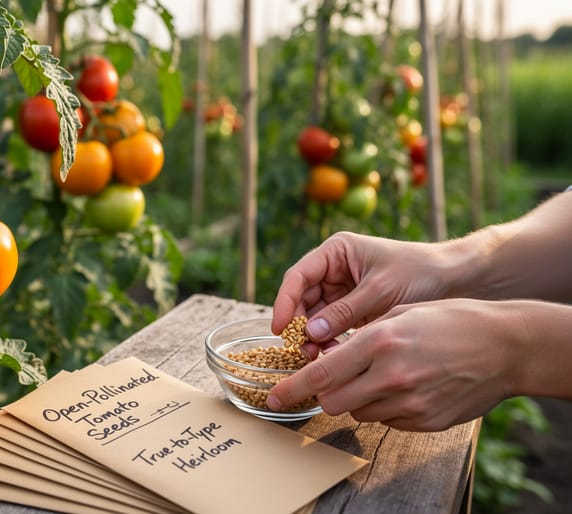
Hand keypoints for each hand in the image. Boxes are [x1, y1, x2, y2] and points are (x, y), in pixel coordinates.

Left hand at [268, 299, 522, 430]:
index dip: (291, 389)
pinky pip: (387, 421)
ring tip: (380, 376)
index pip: (321, 374)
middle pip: (332, 401)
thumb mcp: (400, 313)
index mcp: (380, 341)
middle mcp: (391, 375)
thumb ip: (359, 337)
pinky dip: (384, 408)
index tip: (273, 398)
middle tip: (333, 380)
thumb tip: (325, 356)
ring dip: (356, 399)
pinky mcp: (426, 421)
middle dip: (325, 393)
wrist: (505, 346)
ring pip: (358, 413)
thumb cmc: (451, 320)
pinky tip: (405, 387)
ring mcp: (410, 402)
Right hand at [271, 232, 449, 355]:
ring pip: (314, 315)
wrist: (455, 280)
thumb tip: (310, 332)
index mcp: (336, 251)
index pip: (298, 276)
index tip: (280, 327)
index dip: (284, 302)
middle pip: (302, 298)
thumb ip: (345, 311)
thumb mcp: (381, 290)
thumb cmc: (420, 273)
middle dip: (299, 324)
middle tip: (302, 350)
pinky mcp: (353, 309)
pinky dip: (329, 340)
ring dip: (313, 335)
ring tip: (318, 355)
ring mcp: (342, 289)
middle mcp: (334, 268)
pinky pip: (331, 326)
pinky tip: (333, 354)